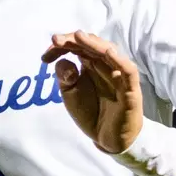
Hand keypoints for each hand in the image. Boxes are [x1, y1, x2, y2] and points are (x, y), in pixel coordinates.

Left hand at [41, 30, 143, 153]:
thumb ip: (65, 78)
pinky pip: (129, 72)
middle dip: (73, 41)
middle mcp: (105, 65)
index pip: (78, 47)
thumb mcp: (71, 94)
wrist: (108, 138)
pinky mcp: (130, 89)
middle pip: (92, 45)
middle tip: (55, 40)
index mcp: (91, 64)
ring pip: (109, 53)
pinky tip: (107, 52)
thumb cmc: (91, 113)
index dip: (62, 46)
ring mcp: (119, 75)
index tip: (45, 55)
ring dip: (94, 44)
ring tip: (77, 36)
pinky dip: (120, 60)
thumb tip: (62, 61)